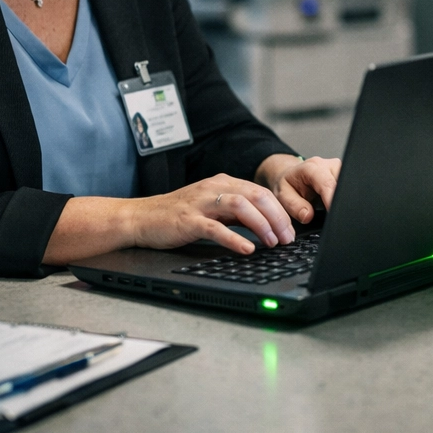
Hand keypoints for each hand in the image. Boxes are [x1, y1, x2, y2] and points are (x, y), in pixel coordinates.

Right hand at [126, 173, 296, 254]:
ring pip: (240, 206)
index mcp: (224, 183)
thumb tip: (267, 225)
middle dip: (277, 218)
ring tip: (272, 242)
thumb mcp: (213, 209)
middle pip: (256, 196)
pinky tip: (247, 249)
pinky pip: (215, 227)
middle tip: (288, 238)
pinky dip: (234, 239)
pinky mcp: (188, 220)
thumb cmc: (178, 215)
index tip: (291, 230)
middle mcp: (215, 188)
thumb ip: (237, 214)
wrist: (141, 217)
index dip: (280, 211)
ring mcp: (201, 202)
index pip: (261, 192)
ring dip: (261, 225)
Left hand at [255, 153, 341, 223]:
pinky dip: (342, 198)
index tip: (333, 214)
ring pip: (348, 186)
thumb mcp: (283, 196)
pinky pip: (348, 187)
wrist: (292, 175)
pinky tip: (333, 203)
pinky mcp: (344, 174)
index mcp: (312, 167)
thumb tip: (308, 215)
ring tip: (327, 207)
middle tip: (328, 214)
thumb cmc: (289, 183)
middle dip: (338, 202)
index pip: (328, 184)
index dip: (331, 200)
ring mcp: (338, 168)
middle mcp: (328, 165)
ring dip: (341, 199)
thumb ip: (294, 206)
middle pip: (342, 184)